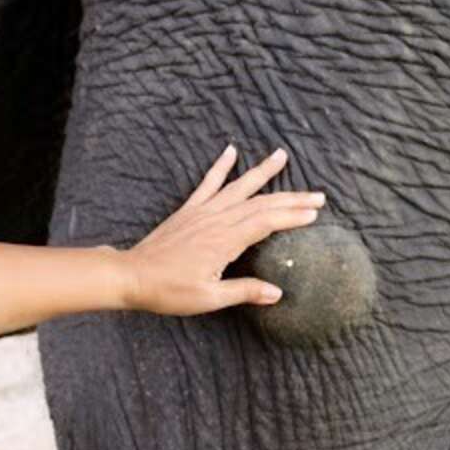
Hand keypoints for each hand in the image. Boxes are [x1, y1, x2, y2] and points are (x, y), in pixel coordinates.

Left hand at [122, 144, 324, 314]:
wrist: (132, 276)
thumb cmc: (168, 290)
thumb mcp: (209, 298)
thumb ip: (243, 291)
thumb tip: (277, 292)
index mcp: (224, 241)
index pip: (266, 222)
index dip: (292, 216)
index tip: (314, 213)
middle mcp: (216, 220)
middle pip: (261, 204)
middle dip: (291, 198)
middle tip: (318, 195)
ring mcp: (202, 211)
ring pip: (239, 187)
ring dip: (262, 172)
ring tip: (282, 155)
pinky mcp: (189, 210)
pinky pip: (208, 183)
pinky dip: (220, 166)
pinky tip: (230, 151)